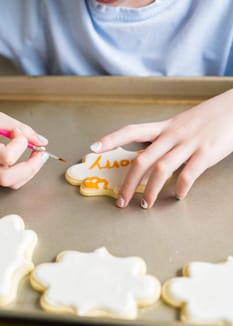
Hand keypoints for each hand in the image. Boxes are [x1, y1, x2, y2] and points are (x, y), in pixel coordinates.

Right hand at [0, 112, 47, 188]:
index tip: (18, 131)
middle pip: (7, 178)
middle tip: (40, 153)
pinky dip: (21, 173)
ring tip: (35, 157)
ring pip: (9, 183)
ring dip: (28, 171)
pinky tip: (24, 162)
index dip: (19, 142)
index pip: (7, 156)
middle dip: (30, 167)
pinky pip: (8, 181)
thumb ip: (21, 129)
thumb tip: (41, 141)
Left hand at [90, 88, 232, 207]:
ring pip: (162, 169)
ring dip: (151, 190)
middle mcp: (172, 135)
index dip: (111, 139)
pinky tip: (178, 196)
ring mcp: (188, 144)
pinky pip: (189, 174)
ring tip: (145, 204)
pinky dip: (181, 187)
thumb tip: (150, 158)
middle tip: (121, 201)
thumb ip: (164, 139)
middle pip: (142, 159)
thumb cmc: (207, 118)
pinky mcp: (206, 154)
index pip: (132, 131)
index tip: (93, 148)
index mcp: (164, 127)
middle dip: (129, 182)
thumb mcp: (181, 124)